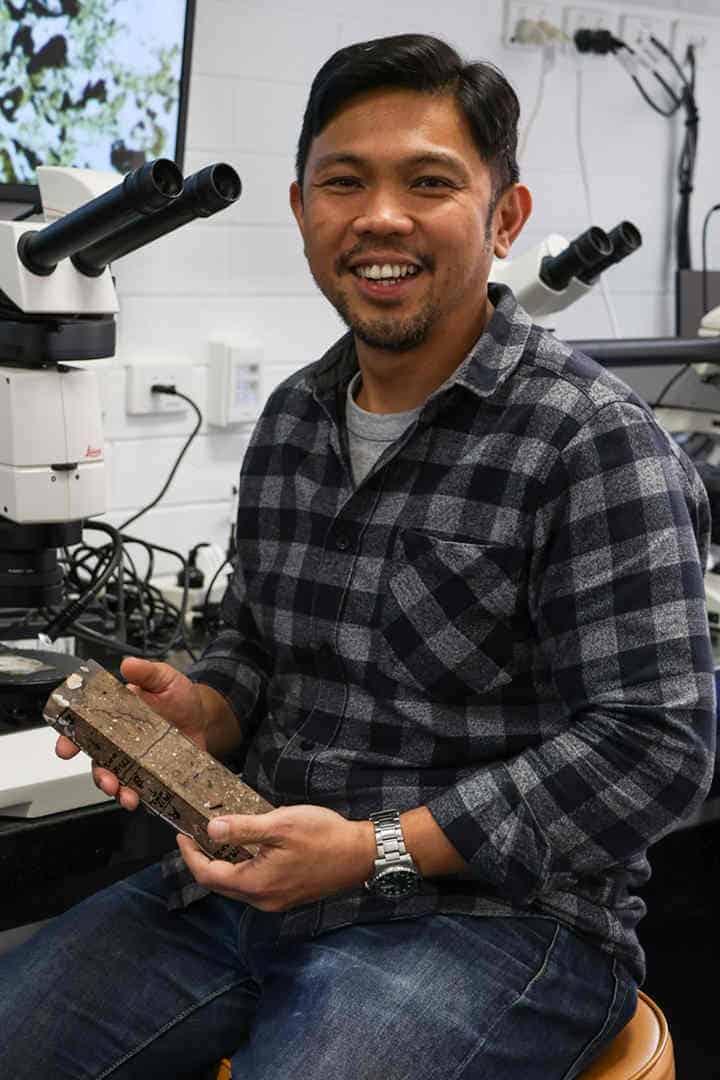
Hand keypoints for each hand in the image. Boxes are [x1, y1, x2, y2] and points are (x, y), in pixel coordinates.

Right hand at [55, 657, 208, 811]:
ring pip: (116, 779)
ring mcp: (135, 760)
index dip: (70, 739)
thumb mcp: (164, 678)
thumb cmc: (180, 697)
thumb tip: (128, 664)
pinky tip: (144, 799)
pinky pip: (140, 789)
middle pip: (98, 761)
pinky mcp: (152, 773)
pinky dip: (139, 797)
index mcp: (115, 716)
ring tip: (127, 795)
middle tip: (107, 780)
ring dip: (117, 790)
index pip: (85, 727)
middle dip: (98, 774)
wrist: (204, 717)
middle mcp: (120, 741)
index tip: (66, 749)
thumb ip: (146, 672)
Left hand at [176, 805, 375, 911]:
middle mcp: (263, 899)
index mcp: (256, 884)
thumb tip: (210, 830)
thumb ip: (243, 829)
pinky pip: (255, 885)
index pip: (208, 875)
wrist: (361, 855)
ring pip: (237, 886)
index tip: (182, 835)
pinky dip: (243, 868)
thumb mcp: (280, 824)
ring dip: (224, 865)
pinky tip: (248, 848)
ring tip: (218, 839)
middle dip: (203, 861)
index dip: (190, 855)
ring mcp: (276, 900)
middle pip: (220, 884)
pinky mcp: (288, 896)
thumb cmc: (323, 836)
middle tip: (195, 836)